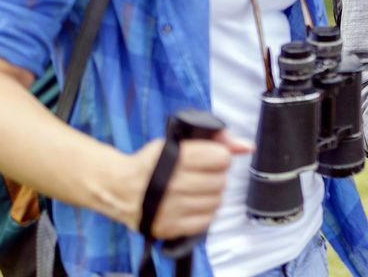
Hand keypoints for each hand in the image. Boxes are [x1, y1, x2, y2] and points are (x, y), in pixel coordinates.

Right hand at [117, 129, 252, 238]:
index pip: (220, 158)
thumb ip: (218, 139)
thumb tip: (249, 147)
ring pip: (216, 202)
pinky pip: (205, 221)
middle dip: (215, 176)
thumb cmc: (153, 162)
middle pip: (220, 181)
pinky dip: (204, 212)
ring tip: (196, 190)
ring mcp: (169, 208)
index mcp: (173, 157)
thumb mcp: (180, 142)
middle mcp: (171, 183)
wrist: (119, 189)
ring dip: (211, 195)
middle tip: (202, 175)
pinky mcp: (168, 227)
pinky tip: (193, 204)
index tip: (210, 158)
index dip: (219, 157)